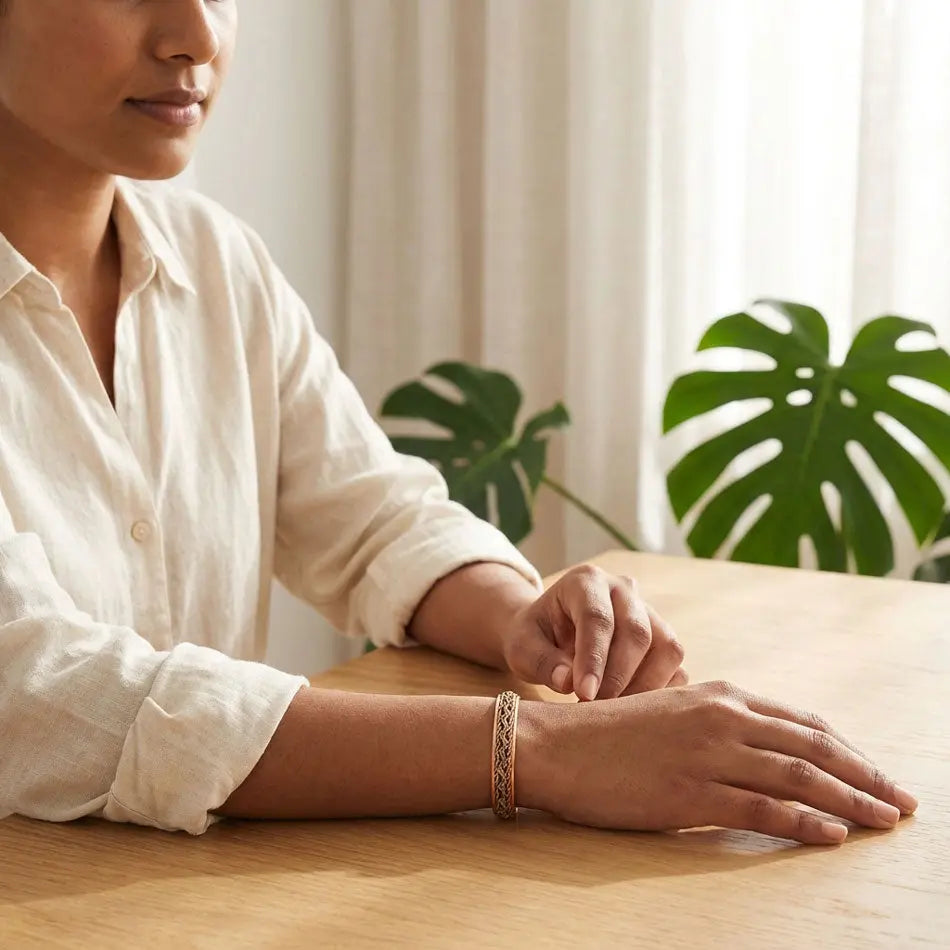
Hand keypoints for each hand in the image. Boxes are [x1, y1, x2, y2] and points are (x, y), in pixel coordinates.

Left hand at [501, 564, 685, 700]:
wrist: (547, 633)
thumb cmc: (534, 637)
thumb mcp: (521, 646)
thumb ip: (541, 661)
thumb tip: (569, 682)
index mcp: (585, 581)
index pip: (598, 617)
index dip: (594, 659)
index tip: (583, 694)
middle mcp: (623, 590)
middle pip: (637, 632)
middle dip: (618, 677)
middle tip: (594, 708)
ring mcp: (648, 612)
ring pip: (667, 648)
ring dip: (644, 686)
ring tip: (611, 710)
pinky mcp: (662, 639)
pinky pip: (676, 667)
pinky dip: (659, 691)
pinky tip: (630, 707)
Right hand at [517, 680, 918, 843]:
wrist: (557, 744)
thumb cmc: (611, 732)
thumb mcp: (672, 711)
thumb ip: (719, 723)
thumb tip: (766, 748)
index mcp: (719, 694)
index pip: (803, 722)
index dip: (849, 750)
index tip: (877, 772)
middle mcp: (722, 718)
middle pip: (814, 748)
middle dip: (866, 776)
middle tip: (904, 802)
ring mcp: (708, 755)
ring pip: (800, 779)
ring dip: (852, 802)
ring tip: (886, 821)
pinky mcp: (691, 793)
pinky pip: (763, 810)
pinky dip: (805, 824)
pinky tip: (833, 835)